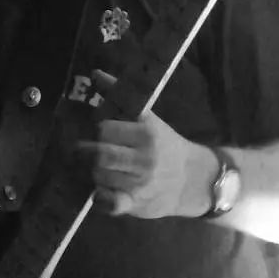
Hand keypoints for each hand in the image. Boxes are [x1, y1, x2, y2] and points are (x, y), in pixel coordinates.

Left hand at [77, 70, 217, 218]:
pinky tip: (99, 193)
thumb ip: (121, 99)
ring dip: (92, 172)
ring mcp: (141, 183)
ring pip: (100, 175)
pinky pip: (111, 203)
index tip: (98, 133)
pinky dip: (100, 198)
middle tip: (85, 153)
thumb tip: (95, 74)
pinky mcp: (137, 203)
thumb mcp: (149, 120)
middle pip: (100, 153)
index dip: (96, 131)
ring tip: (95, 169)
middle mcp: (144, 157)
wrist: (193, 180)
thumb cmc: (166, 147)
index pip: (105, 129)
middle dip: (87, 153)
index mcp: (146, 133)